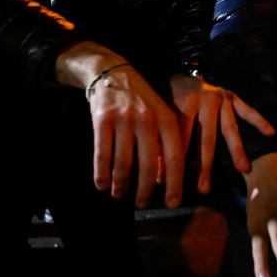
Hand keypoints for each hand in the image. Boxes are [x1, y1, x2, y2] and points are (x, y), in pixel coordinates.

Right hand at [55, 42, 184, 208]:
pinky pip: (102, 154)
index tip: (173, 203)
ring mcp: (124, 118)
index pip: (175, 157)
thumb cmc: (141, 100)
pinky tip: (102, 185)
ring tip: (120, 195)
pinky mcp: (102, 119)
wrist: (113, 72)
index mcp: (167, 118)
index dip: (175, 183)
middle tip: (143, 204)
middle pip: (148, 165)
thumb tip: (166, 178)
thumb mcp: (160, 114)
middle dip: (145, 190)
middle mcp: (147, 119)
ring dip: (121, 184)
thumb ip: (164, 141)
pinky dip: (101, 173)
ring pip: (123, 163)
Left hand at [168, 74, 274, 193]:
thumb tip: (161, 179)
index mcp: (183, 103)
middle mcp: (205, 99)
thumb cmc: (168, 102)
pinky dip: (259, 121)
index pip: (181, 138)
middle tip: (204, 189)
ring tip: (243, 169)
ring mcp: (221, 98)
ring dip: (236, 150)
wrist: (180, 75)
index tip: (175, 187)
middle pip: (206, 138)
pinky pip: (247, 110)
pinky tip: (270, 132)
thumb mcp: (159, 119)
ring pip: (229, 128)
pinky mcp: (233, 96)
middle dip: (204, 166)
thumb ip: (160, 145)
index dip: (176, 163)